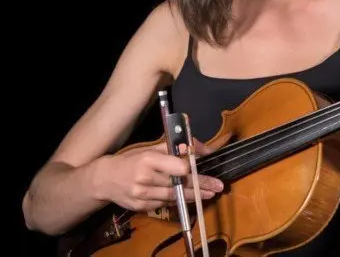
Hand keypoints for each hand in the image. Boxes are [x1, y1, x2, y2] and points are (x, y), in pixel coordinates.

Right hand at [95, 138, 224, 211]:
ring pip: (175, 196)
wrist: (105, 179)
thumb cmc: (132, 160)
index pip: (177, 167)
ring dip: (194, 196)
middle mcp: (145, 178)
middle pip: (179, 184)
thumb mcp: (152, 149)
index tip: (202, 167)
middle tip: (219, 186)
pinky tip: (190, 198)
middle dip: (201, 185)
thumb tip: (203, 149)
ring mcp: (143, 195)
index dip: (190, 168)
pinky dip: (178, 200)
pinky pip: (166, 203)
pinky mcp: (142, 207)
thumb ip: (177, 148)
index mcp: (148, 160)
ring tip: (210, 194)